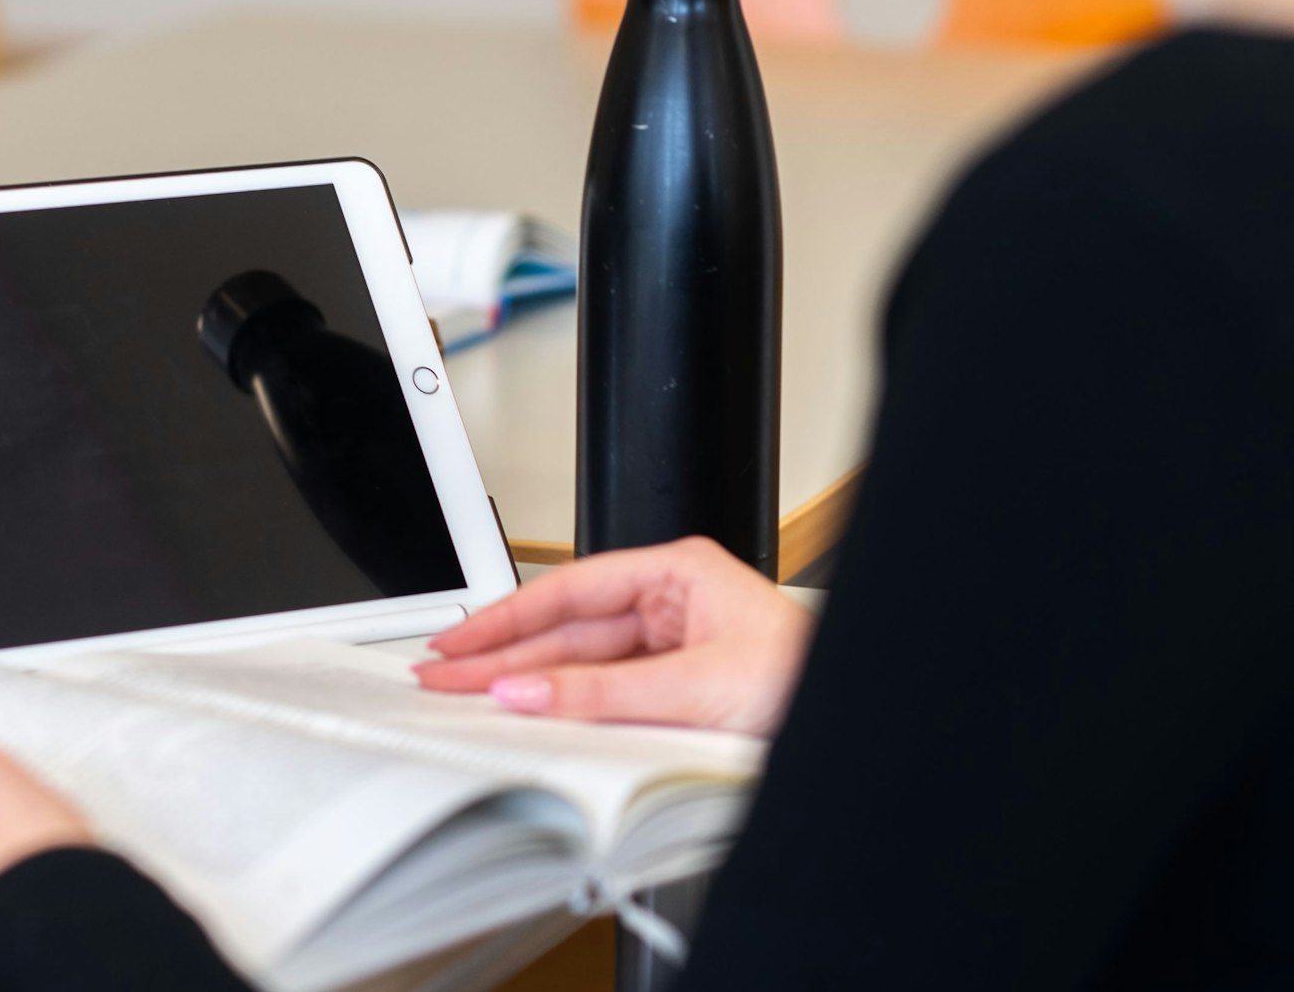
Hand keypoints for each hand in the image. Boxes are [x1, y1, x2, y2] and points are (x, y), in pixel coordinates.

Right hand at [416, 537, 814, 735]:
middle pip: (567, 630)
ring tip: (468, 696)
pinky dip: (565, 707)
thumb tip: (527, 692)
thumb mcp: (695, 685)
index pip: (571, 591)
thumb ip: (602, 693)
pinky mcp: (676, 691)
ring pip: (581, 665)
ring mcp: (672, 649)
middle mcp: (673, 606)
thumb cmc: (804, 678)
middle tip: (442, 675)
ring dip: (526, 683)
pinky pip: (606, 695)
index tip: (459, 643)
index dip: (507, 618)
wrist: (851, 719)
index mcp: (680, 574)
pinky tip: (529, 715)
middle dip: (502, 654)